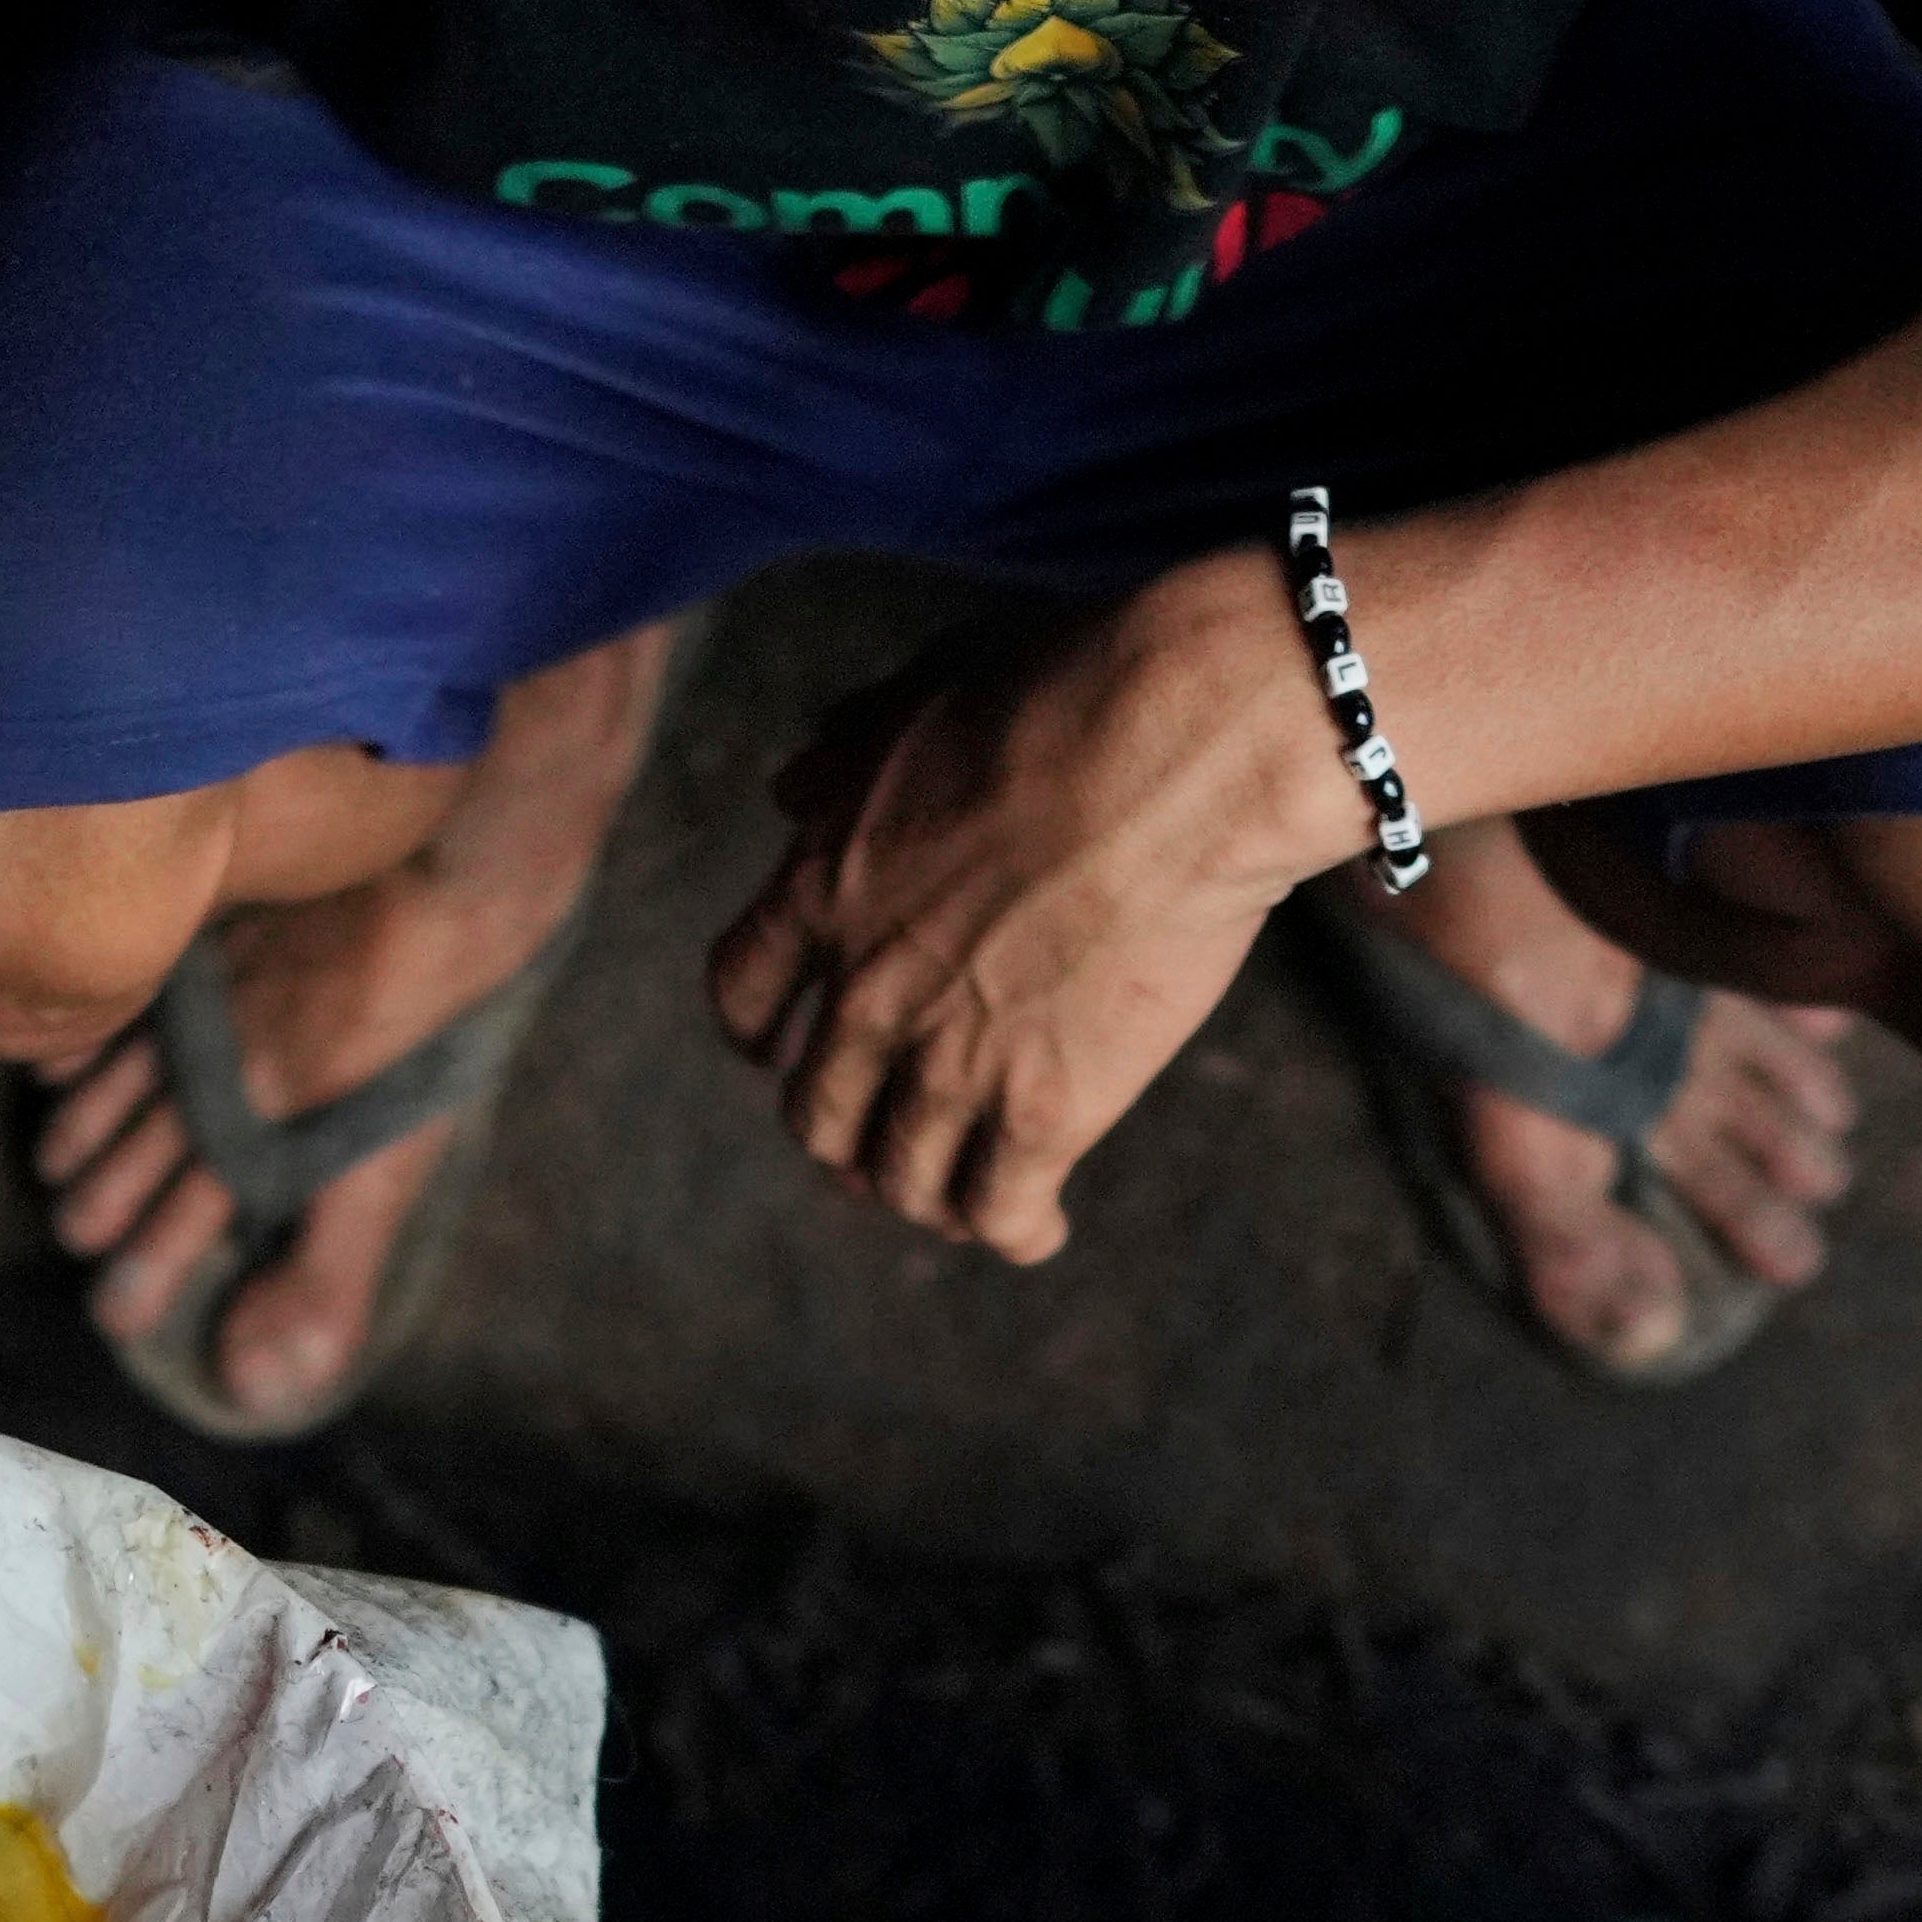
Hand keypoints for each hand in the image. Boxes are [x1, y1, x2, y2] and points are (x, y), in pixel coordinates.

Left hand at [705, 554, 1371, 1263]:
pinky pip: (998, 1211)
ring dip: (923, 1197)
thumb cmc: (1069, 690)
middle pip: (816, 1111)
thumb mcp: (924, 691)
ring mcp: (949, 1059)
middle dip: (844, 1135)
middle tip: (882, 1144)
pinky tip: (1038, 1230)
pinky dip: (1010, 1231)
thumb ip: (846, 755)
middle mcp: (863, 990)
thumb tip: (786, 789)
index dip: (756, 1034)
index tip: (772, 1050)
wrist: (1180, 743)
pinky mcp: (1044, 1110)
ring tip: (961, 1201)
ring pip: (898, 1178)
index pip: (741, 992)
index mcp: (822, 887)